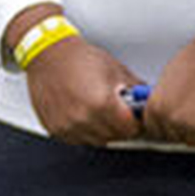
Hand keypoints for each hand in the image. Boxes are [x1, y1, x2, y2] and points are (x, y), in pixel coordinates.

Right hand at [26, 35, 143, 146]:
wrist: (47, 55)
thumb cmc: (78, 58)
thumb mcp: (115, 69)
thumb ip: (135, 90)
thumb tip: (147, 101)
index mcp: (102, 103)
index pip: (131, 128)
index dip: (136, 121)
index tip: (134, 116)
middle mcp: (84, 118)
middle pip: (116, 136)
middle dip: (120, 125)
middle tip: (117, 111)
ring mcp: (68, 126)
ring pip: (98, 140)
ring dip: (103, 129)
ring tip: (98, 109)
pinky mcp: (56, 129)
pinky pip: (79, 139)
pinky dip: (84, 130)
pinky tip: (83, 112)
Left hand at [136, 35, 194, 147]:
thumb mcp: (169, 78)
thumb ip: (164, 100)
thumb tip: (163, 114)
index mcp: (157, 106)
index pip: (154, 130)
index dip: (165, 126)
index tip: (173, 124)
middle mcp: (172, 118)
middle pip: (175, 137)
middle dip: (184, 129)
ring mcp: (193, 124)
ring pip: (194, 142)